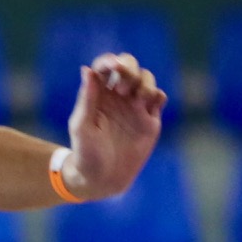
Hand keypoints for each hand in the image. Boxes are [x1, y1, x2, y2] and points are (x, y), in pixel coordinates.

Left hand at [61, 52, 167, 200]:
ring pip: (147, 79)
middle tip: (125, 85)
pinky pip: (159, 98)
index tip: (112, 66)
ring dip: (145, 81)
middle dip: (130, 68)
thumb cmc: (86, 152)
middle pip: (130, 67)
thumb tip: (88, 69)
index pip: (106, 68)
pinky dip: (158, 94)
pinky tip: (151, 102)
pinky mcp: (150, 120)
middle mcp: (118, 96)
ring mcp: (135, 107)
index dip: (110, 61)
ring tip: (139, 96)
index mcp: (99, 94)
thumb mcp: (82, 125)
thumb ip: (87, 98)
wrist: (102, 179)